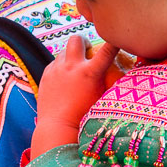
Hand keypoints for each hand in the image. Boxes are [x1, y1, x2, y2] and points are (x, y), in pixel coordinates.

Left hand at [32, 37, 118, 157]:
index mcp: (90, 73)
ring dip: (71, 55)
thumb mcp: (101, 99)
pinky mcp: (46, 75)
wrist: (57, 128)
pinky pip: (54, 63)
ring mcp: (57, 70)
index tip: (117, 38)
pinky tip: (63, 80)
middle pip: (77, 39)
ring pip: (64, 50)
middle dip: (83, 41)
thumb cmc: (84, 117)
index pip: (107, 50)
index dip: (114, 41)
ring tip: (74, 68)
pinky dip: (61, 67)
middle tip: (87, 51)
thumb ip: (108, 83)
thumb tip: (120, 73)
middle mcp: (72, 67)